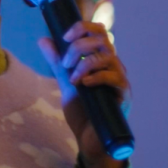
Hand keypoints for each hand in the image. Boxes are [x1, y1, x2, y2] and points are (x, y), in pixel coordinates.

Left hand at [37, 20, 129, 167]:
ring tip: (72, 79)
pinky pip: (113, 77)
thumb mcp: (66, 82)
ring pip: (107, 57)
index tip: (65, 37)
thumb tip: (43, 39)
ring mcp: (120, 79)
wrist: (90, 139)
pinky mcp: (124, 93)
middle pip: (102, 39)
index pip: (99, 31)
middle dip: (79, 47)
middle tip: (65, 63)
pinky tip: (83, 85)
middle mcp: (113, 65)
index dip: (83, 28)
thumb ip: (57, 62)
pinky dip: (95, 77)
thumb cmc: (83, 111)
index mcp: (101, 59)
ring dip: (84, 64)